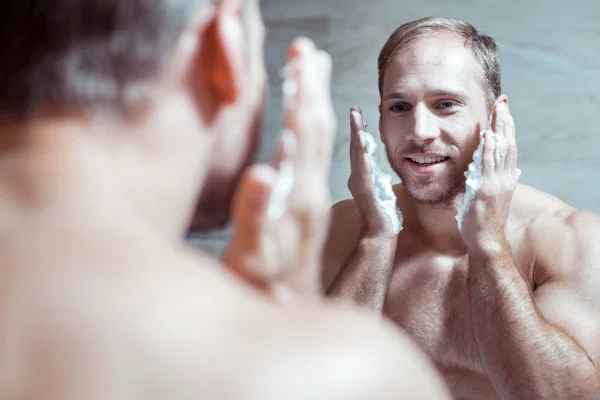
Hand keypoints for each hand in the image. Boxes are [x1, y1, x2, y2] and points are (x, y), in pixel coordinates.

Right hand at [222, 38, 335, 303]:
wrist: (281, 322)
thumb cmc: (258, 295)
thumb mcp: (251, 261)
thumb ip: (257, 218)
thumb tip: (265, 172)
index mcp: (300, 198)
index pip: (308, 133)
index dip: (304, 91)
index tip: (302, 53)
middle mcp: (310, 195)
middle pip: (318, 129)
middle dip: (311, 85)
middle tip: (305, 49)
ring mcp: (308, 203)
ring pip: (317, 143)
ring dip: (312, 102)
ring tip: (307, 72)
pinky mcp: (303, 212)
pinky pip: (311, 163)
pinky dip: (306, 134)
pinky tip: (298, 127)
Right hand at [347, 107, 398, 240]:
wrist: (378, 237)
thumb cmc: (383, 219)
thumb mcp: (382, 195)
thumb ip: (379, 183)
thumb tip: (381, 175)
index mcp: (361, 178)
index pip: (360, 150)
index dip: (358, 132)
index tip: (359, 115)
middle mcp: (356, 178)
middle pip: (355, 147)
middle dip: (355, 126)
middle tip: (354, 109)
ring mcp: (359, 183)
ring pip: (357, 153)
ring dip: (357, 133)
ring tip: (356, 116)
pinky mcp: (364, 189)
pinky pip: (363, 166)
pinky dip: (362, 152)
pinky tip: (363, 139)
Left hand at [461, 97, 518, 250]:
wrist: (487, 241)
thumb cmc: (483, 222)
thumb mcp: (486, 197)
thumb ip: (486, 182)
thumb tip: (482, 172)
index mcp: (507, 179)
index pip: (508, 148)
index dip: (506, 129)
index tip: (504, 112)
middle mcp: (506, 178)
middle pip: (508, 143)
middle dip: (505, 121)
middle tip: (503, 102)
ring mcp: (497, 183)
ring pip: (501, 149)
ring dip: (499, 127)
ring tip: (498, 109)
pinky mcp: (486, 189)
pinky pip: (487, 164)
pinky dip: (487, 147)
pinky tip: (486, 133)